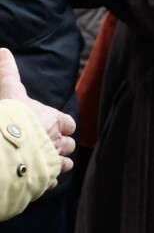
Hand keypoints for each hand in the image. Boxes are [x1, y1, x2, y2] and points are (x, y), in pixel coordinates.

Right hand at [0, 48, 75, 180]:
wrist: (4, 148)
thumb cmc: (10, 116)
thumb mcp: (9, 89)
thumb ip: (8, 70)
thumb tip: (3, 50)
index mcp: (53, 119)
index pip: (68, 123)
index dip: (64, 125)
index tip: (59, 126)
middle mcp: (57, 141)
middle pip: (69, 144)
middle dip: (63, 145)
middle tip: (52, 146)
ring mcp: (52, 161)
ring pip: (65, 164)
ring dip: (60, 163)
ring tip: (52, 164)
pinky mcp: (44, 178)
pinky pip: (53, 181)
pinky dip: (49, 180)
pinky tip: (42, 180)